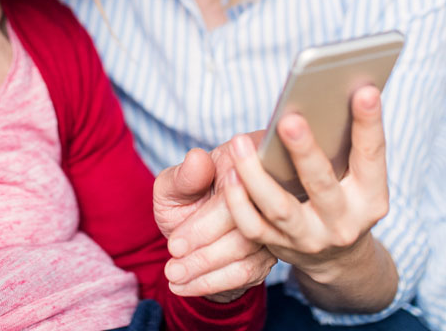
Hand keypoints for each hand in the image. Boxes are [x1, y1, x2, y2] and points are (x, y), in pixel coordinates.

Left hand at [153, 145, 274, 302]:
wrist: (195, 225)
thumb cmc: (185, 196)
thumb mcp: (175, 184)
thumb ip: (184, 176)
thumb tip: (197, 159)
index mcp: (245, 165)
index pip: (233, 200)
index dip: (202, 226)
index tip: (174, 245)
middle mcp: (268, 194)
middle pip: (244, 231)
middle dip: (203, 255)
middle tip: (172, 269)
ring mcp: (274, 224)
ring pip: (246, 256)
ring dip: (206, 273)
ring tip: (175, 278)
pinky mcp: (271, 252)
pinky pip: (247, 273)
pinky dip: (213, 283)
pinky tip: (186, 286)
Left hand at [223, 86, 397, 311]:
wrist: (336, 254)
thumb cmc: (343, 192)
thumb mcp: (356, 174)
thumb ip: (344, 141)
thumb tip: (325, 93)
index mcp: (371, 196)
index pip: (371, 155)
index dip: (369, 123)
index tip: (364, 89)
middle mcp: (345, 221)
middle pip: (322, 183)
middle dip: (305, 151)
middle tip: (288, 119)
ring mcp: (312, 238)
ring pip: (280, 207)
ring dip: (256, 175)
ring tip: (239, 143)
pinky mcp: (281, 247)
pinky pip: (254, 227)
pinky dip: (239, 202)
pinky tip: (230, 173)